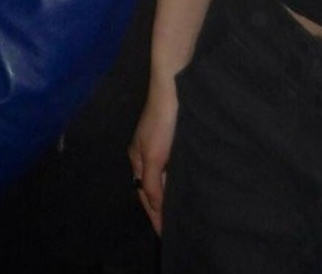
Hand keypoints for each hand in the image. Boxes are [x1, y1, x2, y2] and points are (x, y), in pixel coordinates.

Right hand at [128, 77, 179, 235]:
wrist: (173, 86)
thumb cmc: (162, 120)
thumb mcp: (154, 155)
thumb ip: (153, 183)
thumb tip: (156, 208)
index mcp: (136, 158)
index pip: (144, 195)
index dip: (154, 215)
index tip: (164, 234)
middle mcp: (145, 153)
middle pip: (151, 187)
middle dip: (158, 207)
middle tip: (171, 227)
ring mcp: (157, 144)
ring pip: (162, 176)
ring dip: (168, 192)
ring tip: (179, 209)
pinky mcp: (171, 136)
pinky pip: (171, 165)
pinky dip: (175, 178)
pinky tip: (185, 181)